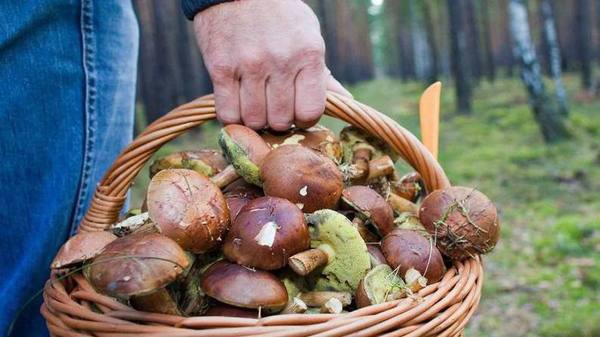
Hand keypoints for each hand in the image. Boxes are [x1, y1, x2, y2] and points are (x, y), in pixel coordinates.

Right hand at [193, 0, 350, 129]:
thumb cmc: (278, 15)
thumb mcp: (308, 36)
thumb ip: (322, 73)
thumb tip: (344, 101)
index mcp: (308, 54)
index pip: (310, 112)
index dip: (304, 119)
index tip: (297, 112)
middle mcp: (280, 61)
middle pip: (280, 120)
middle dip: (278, 120)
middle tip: (273, 108)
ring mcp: (249, 66)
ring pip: (254, 120)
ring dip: (255, 119)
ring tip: (255, 105)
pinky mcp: (220, 68)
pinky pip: (228, 113)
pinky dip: (232, 117)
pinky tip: (237, 105)